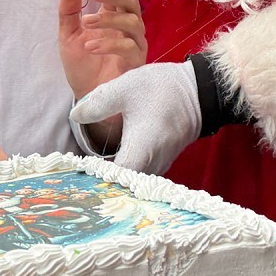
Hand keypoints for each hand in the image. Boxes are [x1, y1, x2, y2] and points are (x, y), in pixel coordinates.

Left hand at [61, 0, 145, 97]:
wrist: (86, 95)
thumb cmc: (81, 64)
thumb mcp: (68, 35)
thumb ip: (69, 11)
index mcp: (113, 18)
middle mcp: (127, 28)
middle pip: (132, 3)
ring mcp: (134, 44)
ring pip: (133, 22)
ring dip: (109, 19)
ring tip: (87, 23)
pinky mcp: (136, 62)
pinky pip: (129, 47)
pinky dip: (110, 44)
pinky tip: (91, 46)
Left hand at [69, 61, 200, 174]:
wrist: (200, 91)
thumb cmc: (163, 89)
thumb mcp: (126, 88)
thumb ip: (98, 102)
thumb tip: (75, 115)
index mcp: (140, 151)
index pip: (114, 181)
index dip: (95, 181)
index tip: (78, 175)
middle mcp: (152, 165)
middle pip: (123, 187)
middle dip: (101, 184)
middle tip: (79, 177)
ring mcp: (160, 166)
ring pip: (132, 184)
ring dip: (114, 181)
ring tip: (91, 175)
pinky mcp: (163, 162)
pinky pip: (141, 178)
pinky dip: (126, 176)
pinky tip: (111, 168)